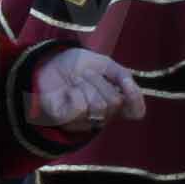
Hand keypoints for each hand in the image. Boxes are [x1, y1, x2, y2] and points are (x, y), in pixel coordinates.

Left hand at [25, 47, 140, 131]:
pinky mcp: (67, 121)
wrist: (47, 62)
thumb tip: (131, 85)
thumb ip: (121, 74)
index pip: (136, 112)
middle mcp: (102, 115)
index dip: (136, 100)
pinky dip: (75, 92)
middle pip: (115, 103)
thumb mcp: (103, 63)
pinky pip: (81, 107)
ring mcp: (85, 121)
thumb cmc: (75, 65)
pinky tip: (67, 91)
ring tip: (75, 80)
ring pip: (99, 106)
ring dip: (86, 85)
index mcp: (114, 101)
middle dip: (101, 82)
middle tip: (87, 73)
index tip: (127, 84)